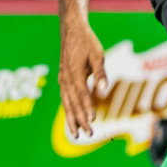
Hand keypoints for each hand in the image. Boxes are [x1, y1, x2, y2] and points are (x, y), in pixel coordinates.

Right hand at [59, 16, 105, 138]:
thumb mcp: (98, 55)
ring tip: (76, 135)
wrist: (71, 31)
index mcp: (75, 74)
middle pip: (72, 104)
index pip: (82, 97)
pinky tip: (72, 119)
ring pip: (66, 104)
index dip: (87, 110)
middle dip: (79, 121)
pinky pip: (65, 99)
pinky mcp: (63, 79)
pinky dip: (68, 110)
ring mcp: (62, 80)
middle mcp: (66, 80)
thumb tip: (104, 89)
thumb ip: (101, 73)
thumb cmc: (87, 42)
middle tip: (87, 135)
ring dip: (71, 119)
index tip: (92, 122)